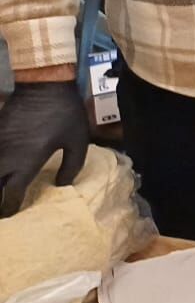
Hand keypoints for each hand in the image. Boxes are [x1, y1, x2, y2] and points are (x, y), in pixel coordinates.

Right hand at [0, 78, 89, 215]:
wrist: (44, 85)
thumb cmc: (65, 113)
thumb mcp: (78, 141)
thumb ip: (72, 167)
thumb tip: (61, 186)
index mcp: (26, 164)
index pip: (10, 197)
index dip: (10, 210)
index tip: (13, 217)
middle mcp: (5, 159)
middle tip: (5, 208)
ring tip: (4, 190)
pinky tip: (3, 167)